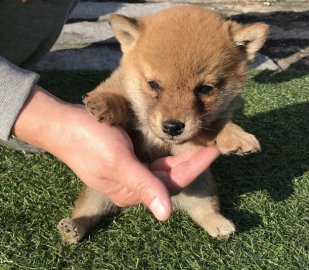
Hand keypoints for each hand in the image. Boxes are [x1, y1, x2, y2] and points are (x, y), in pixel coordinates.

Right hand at [13, 86, 218, 220]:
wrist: (62, 123)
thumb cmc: (89, 141)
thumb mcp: (118, 163)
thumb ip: (144, 186)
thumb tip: (166, 215)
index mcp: (130, 191)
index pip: (171, 182)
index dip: (195, 167)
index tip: (214, 152)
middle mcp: (132, 184)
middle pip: (169, 176)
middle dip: (191, 161)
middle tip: (211, 144)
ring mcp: (130, 171)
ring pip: (162, 167)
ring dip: (180, 156)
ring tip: (200, 142)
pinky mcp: (126, 158)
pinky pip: (152, 158)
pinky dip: (166, 151)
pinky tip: (176, 142)